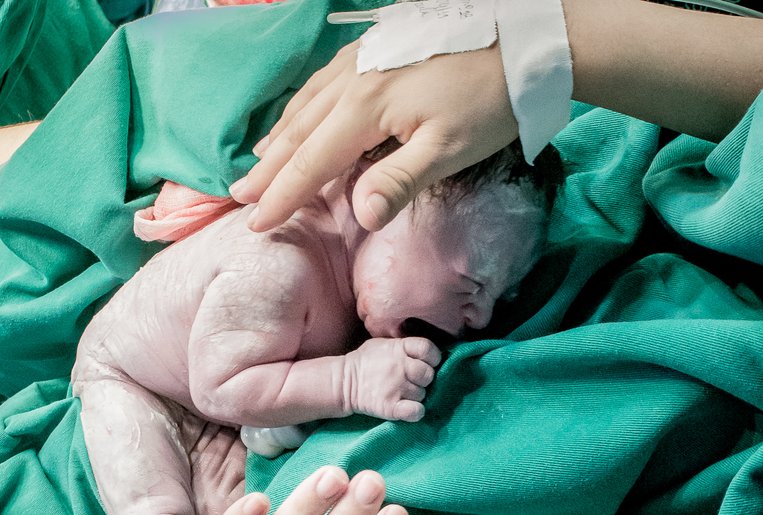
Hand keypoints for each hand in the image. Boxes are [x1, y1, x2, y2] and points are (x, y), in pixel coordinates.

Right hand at [230, 41, 515, 231]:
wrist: (523, 41)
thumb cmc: (489, 100)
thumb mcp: (449, 150)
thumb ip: (399, 183)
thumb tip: (360, 217)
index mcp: (365, 107)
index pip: (311, 162)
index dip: (283, 196)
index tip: (257, 224)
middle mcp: (352, 80)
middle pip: (298, 132)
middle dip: (268, 169)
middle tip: (239, 198)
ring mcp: (362, 60)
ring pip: (306, 104)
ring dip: (280, 137)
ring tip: (258, 162)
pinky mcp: (376, 50)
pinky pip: (323, 85)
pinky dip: (302, 108)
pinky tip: (301, 116)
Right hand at [345, 337, 440, 421]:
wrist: (343, 382)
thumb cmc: (367, 361)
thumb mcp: (384, 344)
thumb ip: (405, 346)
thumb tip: (427, 353)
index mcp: (399, 348)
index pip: (429, 350)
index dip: (433, 358)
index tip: (428, 363)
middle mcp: (399, 367)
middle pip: (428, 375)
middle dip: (424, 379)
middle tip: (413, 381)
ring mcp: (395, 387)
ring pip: (422, 395)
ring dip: (416, 396)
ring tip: (403, 393)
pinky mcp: (389, 407)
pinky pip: (415, 412)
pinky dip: (416, 412)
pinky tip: (409, 409)